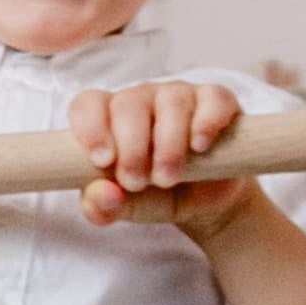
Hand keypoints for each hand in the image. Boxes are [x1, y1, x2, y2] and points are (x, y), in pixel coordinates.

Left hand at [67, 76, 252, 236]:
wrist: (205, 204)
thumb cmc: (156, 195)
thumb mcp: (126, 208)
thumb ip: (102, 206)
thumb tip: (102, 195)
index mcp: (110, 118)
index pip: (88, 104)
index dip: (91, 128)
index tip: (103, 161)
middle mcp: (142, 100)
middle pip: (128, 104)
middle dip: (131, 146)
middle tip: (136, 182)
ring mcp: (181, 96)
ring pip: (171, 101)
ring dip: (168, 143)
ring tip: (169, 177)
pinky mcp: (217, 103)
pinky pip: (213, 99)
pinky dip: (205, 122)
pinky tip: (200, 146)